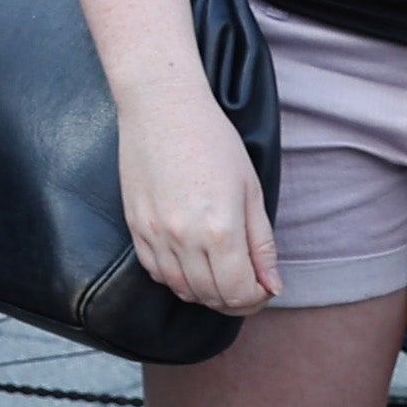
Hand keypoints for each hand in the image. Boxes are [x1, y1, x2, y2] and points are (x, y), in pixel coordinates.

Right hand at [117, 75, 279, 316]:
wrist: (162, 107)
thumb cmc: (212, 140)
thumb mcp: (251, 190)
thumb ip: (262, 244)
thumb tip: (272, 285)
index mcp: (220, 230)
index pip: (238, 293)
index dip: (257, 298)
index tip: (264, 286)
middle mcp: (183, 238)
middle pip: (210, 296)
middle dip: (234, 299)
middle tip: (247, 283)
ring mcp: (154, 234)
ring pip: (180, 289)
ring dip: (204, 292)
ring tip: (220, 274)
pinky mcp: (135, 226)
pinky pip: (155, 270)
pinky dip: (175, 277)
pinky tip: (190, 262)